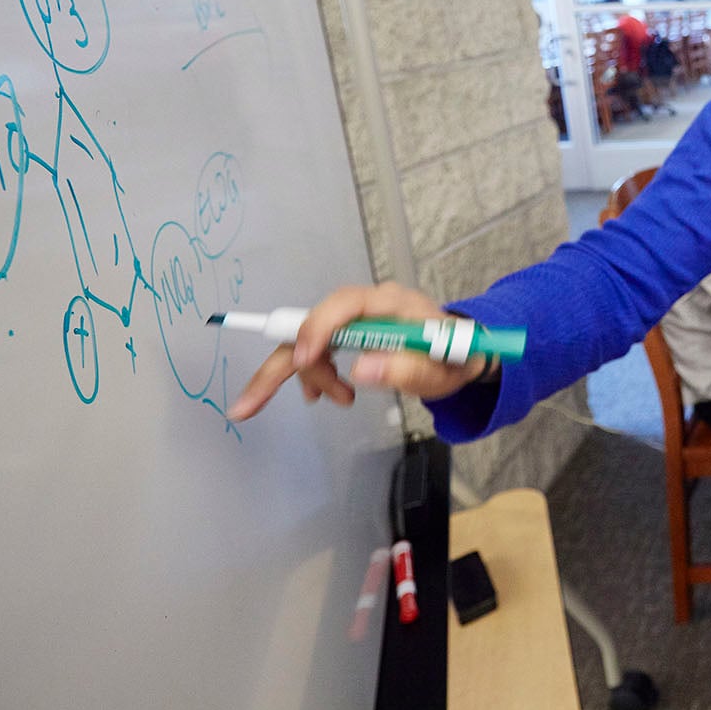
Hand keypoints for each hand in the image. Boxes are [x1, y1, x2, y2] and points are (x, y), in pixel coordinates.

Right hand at [228, 282, 485, 420]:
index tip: (306, 359)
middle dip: (281, 364)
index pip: (344, 304)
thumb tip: (363, 370)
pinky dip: (314, 377)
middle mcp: (365, 306)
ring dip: (311, 377)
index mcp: (391, 303)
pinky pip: (316, 353)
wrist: (462, 352)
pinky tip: (329, 394)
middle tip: (248, 406)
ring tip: (342, 400)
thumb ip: (408, 368)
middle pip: (310, 325)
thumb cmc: (455, 356)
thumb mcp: (443, 369)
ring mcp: (353, 320)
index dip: (318, 328)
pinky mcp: (347, 335)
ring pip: (308, 344)